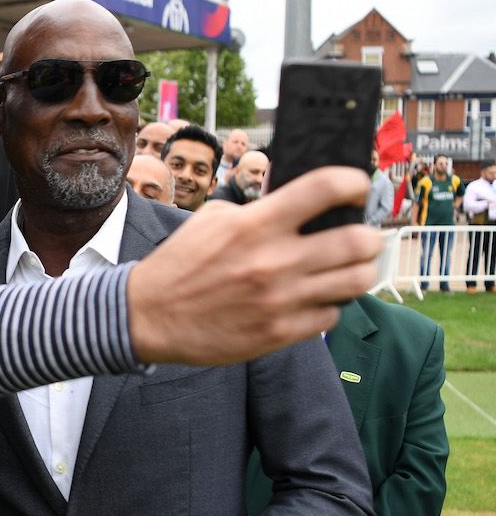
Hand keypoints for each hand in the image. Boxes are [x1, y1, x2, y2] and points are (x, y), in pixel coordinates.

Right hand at [129, 167, 380, 365]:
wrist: (148, 315)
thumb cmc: (182, 263)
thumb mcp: (213, 220)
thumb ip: (257, 208)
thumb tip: (298, 197)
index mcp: (256, 224)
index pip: (326, 188)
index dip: (354, 183)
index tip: (355, 188)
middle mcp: (274, 260)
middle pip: (358, 241)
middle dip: (368, 236)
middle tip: (359, 237)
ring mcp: (280, 300)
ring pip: (356, 281)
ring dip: (358, 272)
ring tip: (346, 269)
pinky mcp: (279, 333)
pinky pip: (331, 315)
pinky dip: (328, 305)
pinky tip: (313, 299)